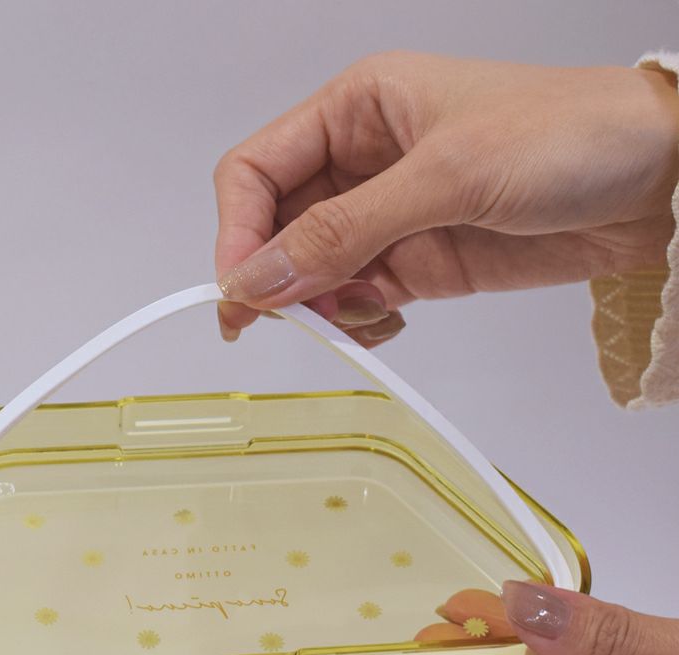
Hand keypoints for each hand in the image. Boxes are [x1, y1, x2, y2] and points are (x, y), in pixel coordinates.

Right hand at [213, 52, 678, 342]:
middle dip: (275, 279)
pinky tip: (389, 323)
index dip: (238, 230)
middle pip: (276, 229)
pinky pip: (356, 301)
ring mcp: (386, 218)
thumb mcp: (444, 176)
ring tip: (363, 315)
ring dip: (320, 306)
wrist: (656, 183)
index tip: (241, 289)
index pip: (257, 171)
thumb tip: (258, 281)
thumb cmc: (565, 137)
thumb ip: (343, 232)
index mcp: (355, 110)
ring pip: (311, 274)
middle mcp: (360, 163)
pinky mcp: (414, 264)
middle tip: (278, 323)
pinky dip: (357, 323)